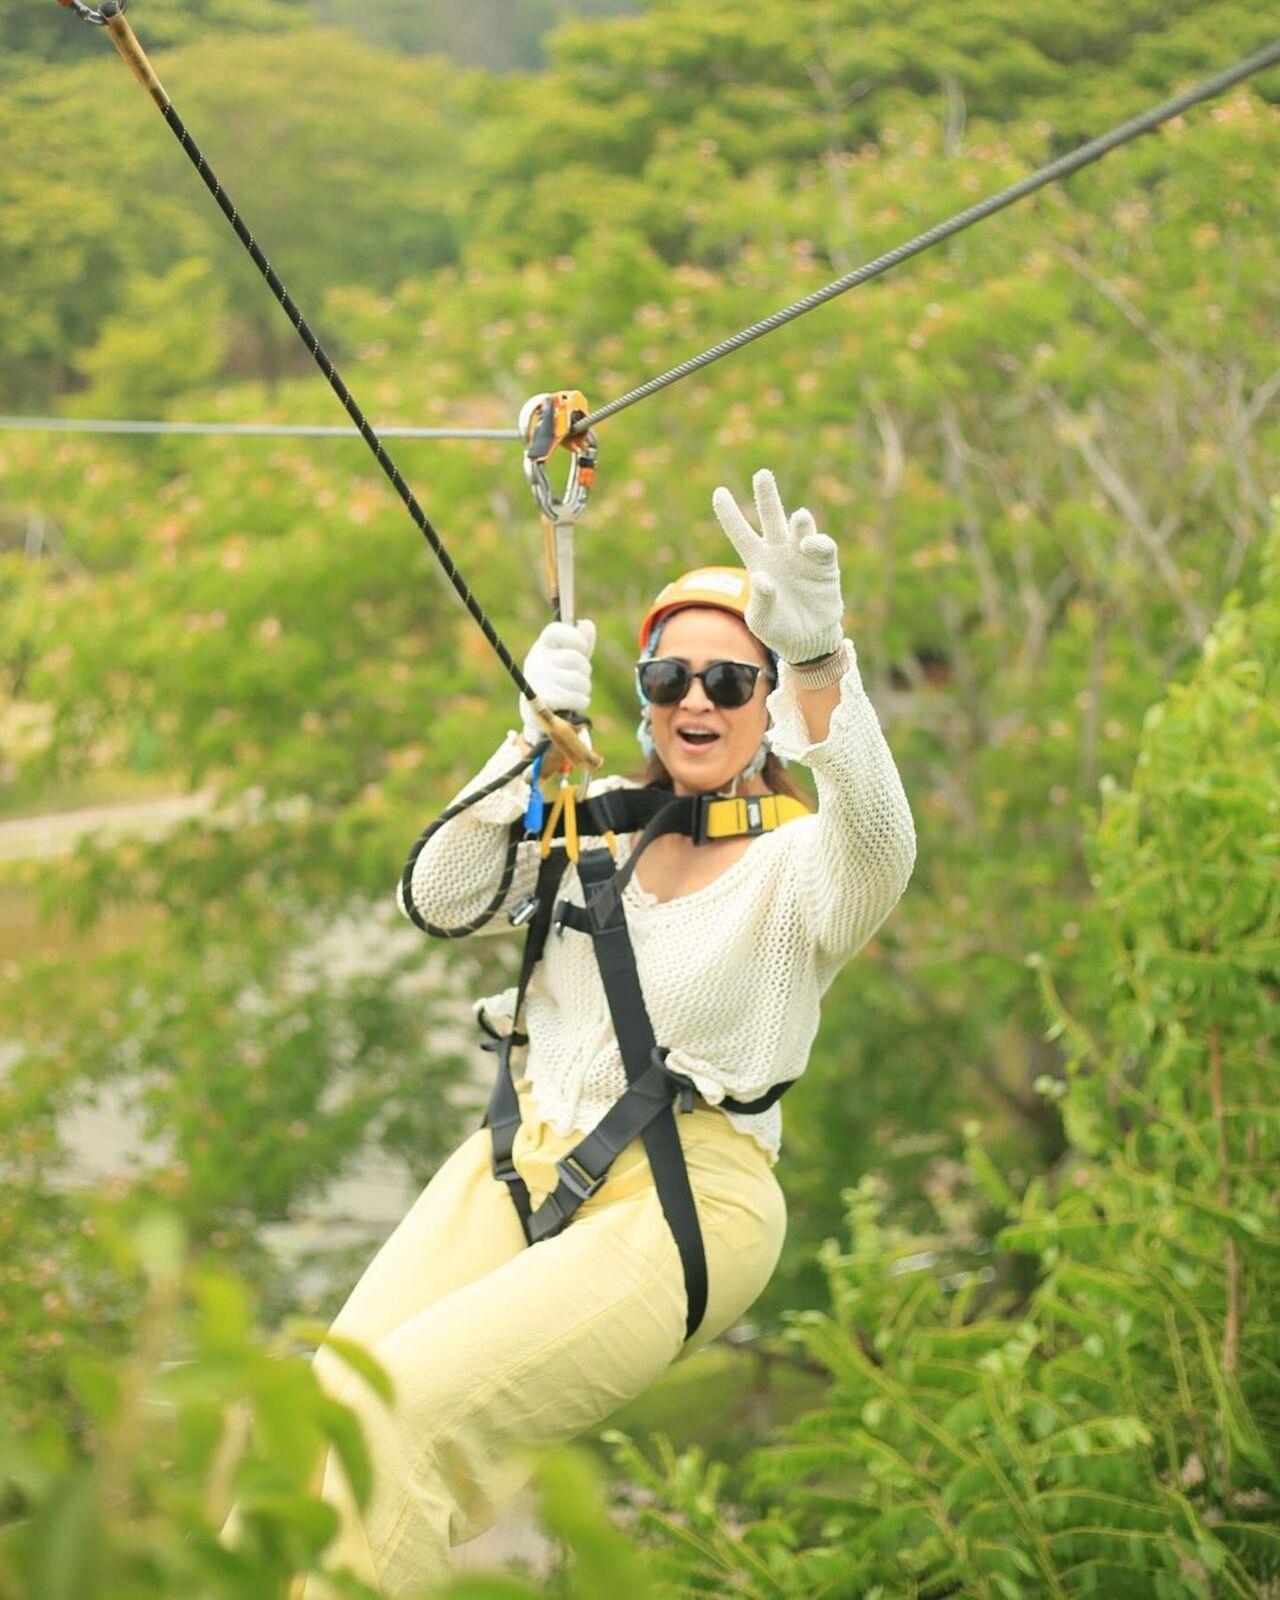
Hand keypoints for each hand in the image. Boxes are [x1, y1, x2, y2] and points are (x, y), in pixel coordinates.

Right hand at [518, 618, 596, 747]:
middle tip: (579, 677)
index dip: (574, 636)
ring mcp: (538, 681)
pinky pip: (576, 698)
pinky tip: (574, 702)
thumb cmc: (559, 680)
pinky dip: (581, 701)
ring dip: (585, 688)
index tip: (582, 646)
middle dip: (585, 670)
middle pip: (575, 658)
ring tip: (577, 692)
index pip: (555, 631)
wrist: (540, 713)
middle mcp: (536, 661)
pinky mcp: (544, 701)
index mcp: (542, 646)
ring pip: (579, 681)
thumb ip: (580, 642)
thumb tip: (587, 624)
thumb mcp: (569, 659)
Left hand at [712, 468, 843, 664]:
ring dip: (800, 520)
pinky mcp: (824, 565)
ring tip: (799, 518)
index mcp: (758, 561)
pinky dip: (817, 542)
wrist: (808, 642)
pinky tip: (810, 547)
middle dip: (767, 495)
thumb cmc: (778, 629)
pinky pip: (822, 545)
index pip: (740, 532)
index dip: (729, 513)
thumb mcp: (760, 619)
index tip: (718, 492)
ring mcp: (802, 555)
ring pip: (800, 525)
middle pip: (771, 517)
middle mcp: (779, 552)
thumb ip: (760, 600)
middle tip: (762, 474)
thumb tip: (764, 577)